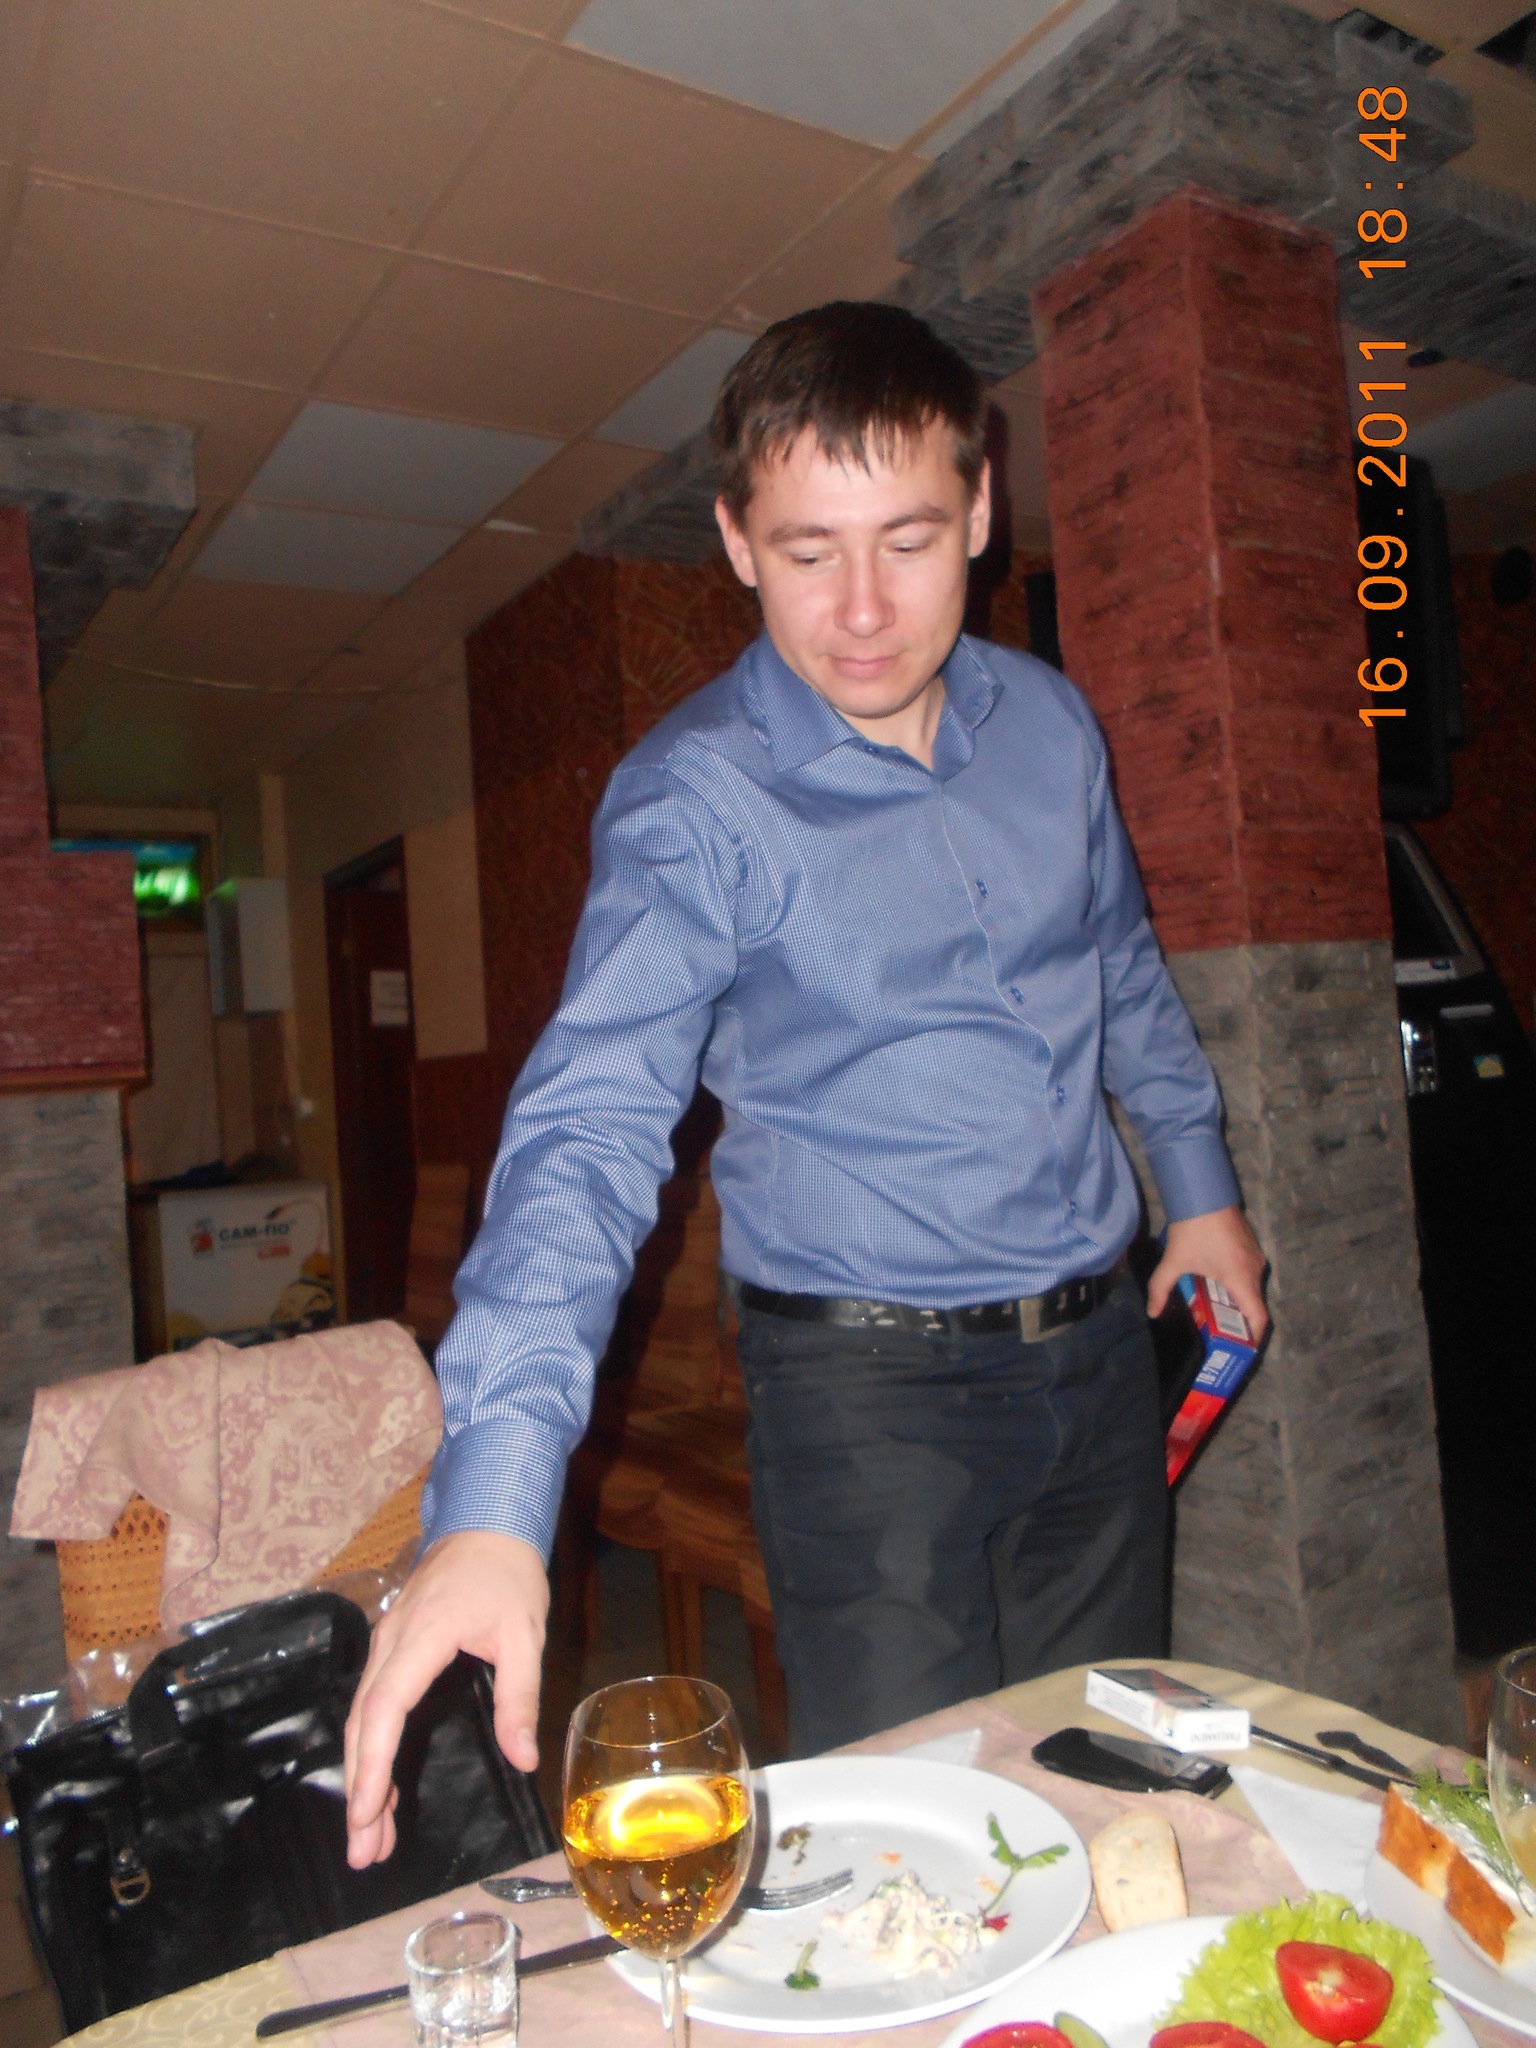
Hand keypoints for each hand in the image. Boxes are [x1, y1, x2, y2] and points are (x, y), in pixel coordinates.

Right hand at [342, 1529, 548, 1867]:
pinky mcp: (390, 1646)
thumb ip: (520, 1697)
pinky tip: (378, 1786)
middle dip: (359, 1790)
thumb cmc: (508, 1574)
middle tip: (362, 1852)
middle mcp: (391, 1641)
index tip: (365, 1813)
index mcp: (423, 1636)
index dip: (372, 1764)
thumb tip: (525, 1760)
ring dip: (362, 1776)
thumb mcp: (526, 1634)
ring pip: (361, 1717)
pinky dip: (369, 1749)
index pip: (385, 1708)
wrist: (487, 1520)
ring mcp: (385, 1641)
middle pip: (362, 1723)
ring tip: (368, 1837)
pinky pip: (371, 1703)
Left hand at [1146, 1205, 1268, 1342]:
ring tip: (1219, 1313)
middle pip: (1254, 1304)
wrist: (1204, 1193)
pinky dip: (1239, 1286)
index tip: (1242, 1349)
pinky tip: (1219, 1288)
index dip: (1254, 1337)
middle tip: (1223, 1335)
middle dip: (1241, 1322)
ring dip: (1239, 1302)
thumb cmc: (1192, 1230)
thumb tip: (1153, 1312)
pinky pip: (1250, 1274)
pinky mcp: (1252, 1246)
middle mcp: (1255, 1270)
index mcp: (1241, 1278)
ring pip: (1252, 1289)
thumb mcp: (1173, 1262)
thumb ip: (1161, 1289)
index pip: (1259, 1317)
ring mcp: (1256, 1257)